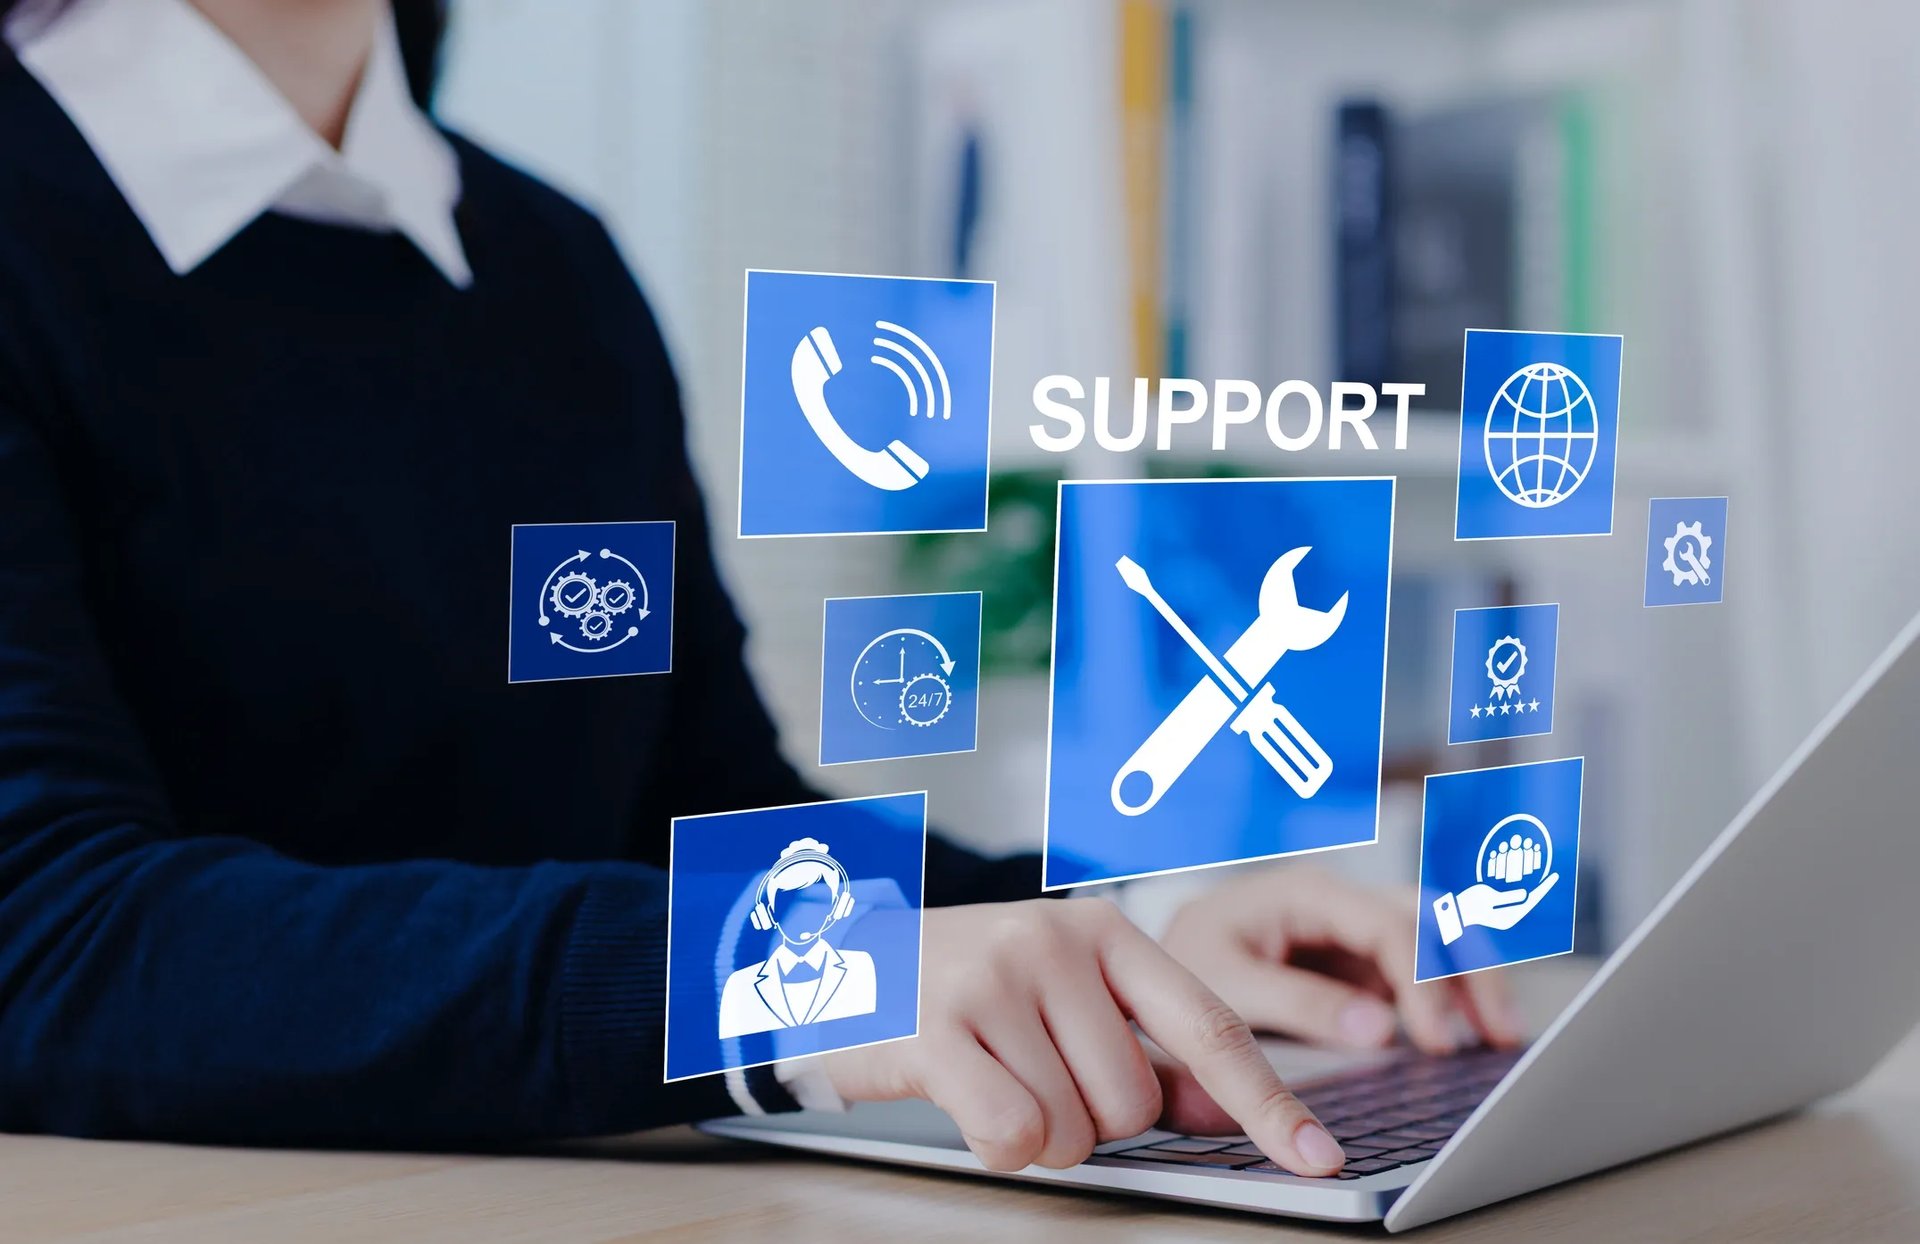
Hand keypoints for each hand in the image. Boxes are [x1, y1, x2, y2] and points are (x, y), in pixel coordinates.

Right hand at [820, 899, 1346, 1175]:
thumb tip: (1221, 1110)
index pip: (1210, 1025)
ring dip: (1039, 1133)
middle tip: (1035, 1076)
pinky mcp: (936, 1026)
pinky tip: (963, 1096)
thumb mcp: (1062, 993)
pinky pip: (1012, 1135)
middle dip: (1092, 1120)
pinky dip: (995, 1143)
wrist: (841, 958)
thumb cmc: (970, 989)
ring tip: (993, 1076)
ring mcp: (994, 978)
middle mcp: (1055, 941)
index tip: (1321, 1157)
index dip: (1268, 1101)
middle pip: (1136, 1102)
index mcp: (1104, 931)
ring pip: (1073, 1129)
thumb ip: (1143, 1046)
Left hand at [1160, 865, 1524, 1053]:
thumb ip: (1299, 1003)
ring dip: (1474, 979)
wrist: (1156, 958)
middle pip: (1428, 918)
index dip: (1422, 979)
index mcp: (1305, 892)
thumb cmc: (1184, 960)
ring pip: (1436, 937)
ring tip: (1503, 1038)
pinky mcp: (1360, 960)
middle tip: (1500, 1035)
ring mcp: (1354, 929)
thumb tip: (1380, 1029)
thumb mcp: (1226, 984)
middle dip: (1471, 970)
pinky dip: (1452, 997)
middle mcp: (1339, 901)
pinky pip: (1420, 969)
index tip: (1437, 1039)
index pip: (1386, 925)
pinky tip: (1475, 1037)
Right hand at [1452, 871, 1558, 934]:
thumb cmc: (1468, 904)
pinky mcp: (1498, 909)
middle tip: (1553, 876)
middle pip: (1530, 901)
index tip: (1553, 877)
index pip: (1531, 901)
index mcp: (1508, 917)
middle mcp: (1509, 917)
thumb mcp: (1488, 898)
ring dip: (1533, 889)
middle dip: (1540, 888)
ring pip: (1524, 900)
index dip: (1542, 889)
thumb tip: (1526, 894)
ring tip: (1544, 879)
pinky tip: (1527, 884)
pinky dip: (1523, 891)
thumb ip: (1507, 897)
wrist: (1454, 910)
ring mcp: (1504, 914)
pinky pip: (1516, 899)